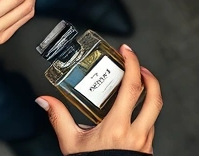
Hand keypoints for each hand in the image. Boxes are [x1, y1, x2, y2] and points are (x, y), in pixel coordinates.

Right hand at [38, 44, 160, 154]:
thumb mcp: (71, 143)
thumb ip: (59, 118)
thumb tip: (44, 100)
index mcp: (117, 127)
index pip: (132, 87)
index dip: (132, 64)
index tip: (127, 52)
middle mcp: (136, 133)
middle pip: (154, 96)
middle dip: (149, 76)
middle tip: (138, 66)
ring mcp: (145, 142)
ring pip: (153, 112)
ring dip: (147, 96)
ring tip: (135, 86)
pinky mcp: (147, 150)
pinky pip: (151, 127)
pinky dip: (144, 115)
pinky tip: (132, 113)